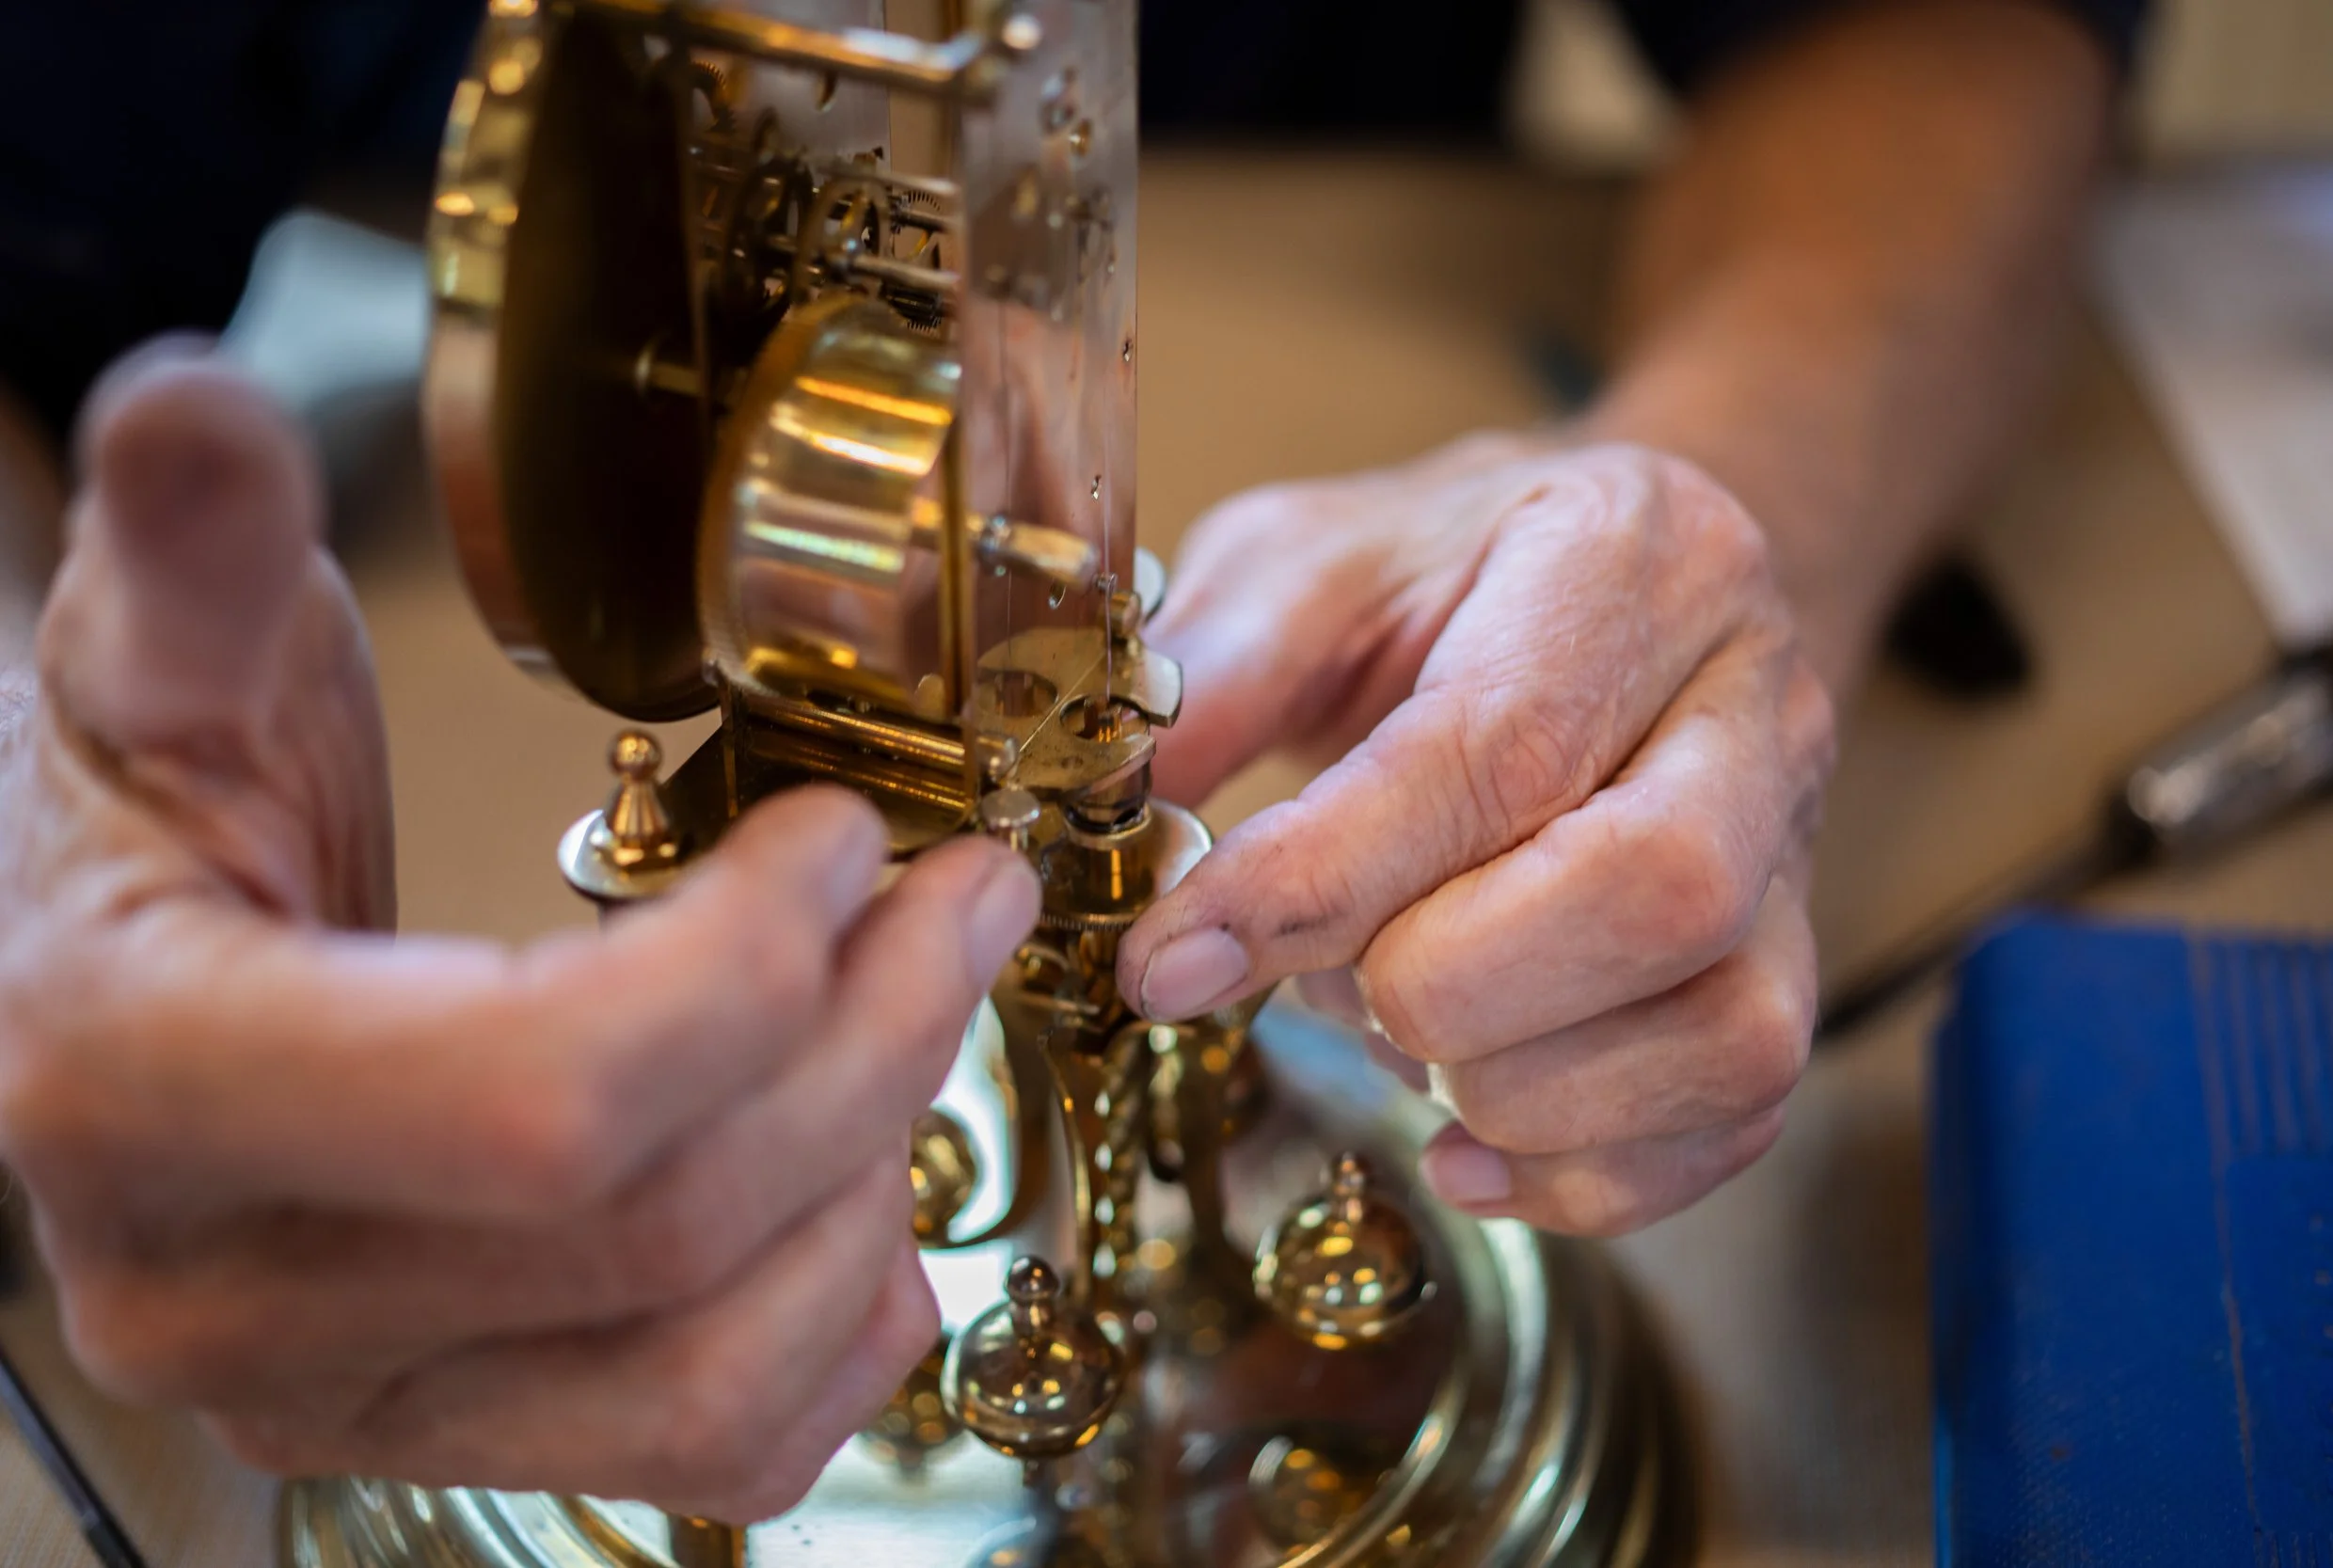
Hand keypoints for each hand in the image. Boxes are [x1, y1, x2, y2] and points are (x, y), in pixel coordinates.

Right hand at [0, 351, 1039, 1520]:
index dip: (747, 969)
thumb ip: (187, 548)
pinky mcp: (440, 1435)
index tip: (838, 835)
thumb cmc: (142, 810)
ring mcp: (342, 1399)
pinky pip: (702, 1456)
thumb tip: (193, 396)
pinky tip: (871, 1197)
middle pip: (661, 1231)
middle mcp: (230, 1297)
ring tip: (922, 1022)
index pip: (534, 1095)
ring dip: (876, 1186)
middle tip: (966, 898)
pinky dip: (837, 1337)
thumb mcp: (155, 665)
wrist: (90, 977)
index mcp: (147, 1083)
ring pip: (706, 1375)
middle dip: (872, 1047)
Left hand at [1117, 436, 1833, 1235]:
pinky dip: (1586, 1172)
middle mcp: (1753, 706)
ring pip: (1726, 1031)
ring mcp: (1797, 851)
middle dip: (1444, 986)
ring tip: (1396, 1026)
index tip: (1173, 959)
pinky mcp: (1793, 967)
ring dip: (1514, 1090)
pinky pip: (1735, 1117)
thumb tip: (1120, 808)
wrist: (1619, 584)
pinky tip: (1464, 1138)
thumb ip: (1217, 662)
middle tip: (1323, 985)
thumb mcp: (1311, 562)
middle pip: (1658, 892)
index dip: (1324, 876)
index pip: (1501, 745)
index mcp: (1624, 558)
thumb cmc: (1448, 579)